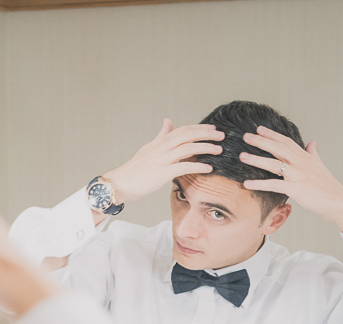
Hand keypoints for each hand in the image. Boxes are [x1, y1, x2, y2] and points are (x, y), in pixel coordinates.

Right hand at [103, 119, 223, 204]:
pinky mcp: (162, 173)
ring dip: (206, 148)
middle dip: (207, 134)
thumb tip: (168, 121)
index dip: (199, 128)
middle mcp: (162, 148)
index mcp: (160, 142)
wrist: (120, 183)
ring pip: (188, 148)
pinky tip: (208, 168)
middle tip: (221, 136)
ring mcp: (162, 160)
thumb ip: (161, 135)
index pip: (184, 130)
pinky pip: (184, 166)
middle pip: (188, 135)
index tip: (213, 129)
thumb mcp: (149, 148)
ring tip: (218, 150)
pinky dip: (198, 166)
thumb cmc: (135, 169)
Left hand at [240, 126, 342, 235]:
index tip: (259, 129)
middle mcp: (301, 163)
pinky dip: (259, 184)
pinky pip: (274, 185)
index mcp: (306, 158)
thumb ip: (313, 154)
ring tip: (242, 156)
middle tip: (245, 136)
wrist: (340, 203)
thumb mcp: (320, 166)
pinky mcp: (296, 189)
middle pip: (278, 148)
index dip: (272, 134)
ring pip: (274, 164)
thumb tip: (312, 143)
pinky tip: (247, 183)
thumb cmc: (329, 187)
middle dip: (261, 141)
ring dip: (256, 159)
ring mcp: (299, 175)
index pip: (287, 142)